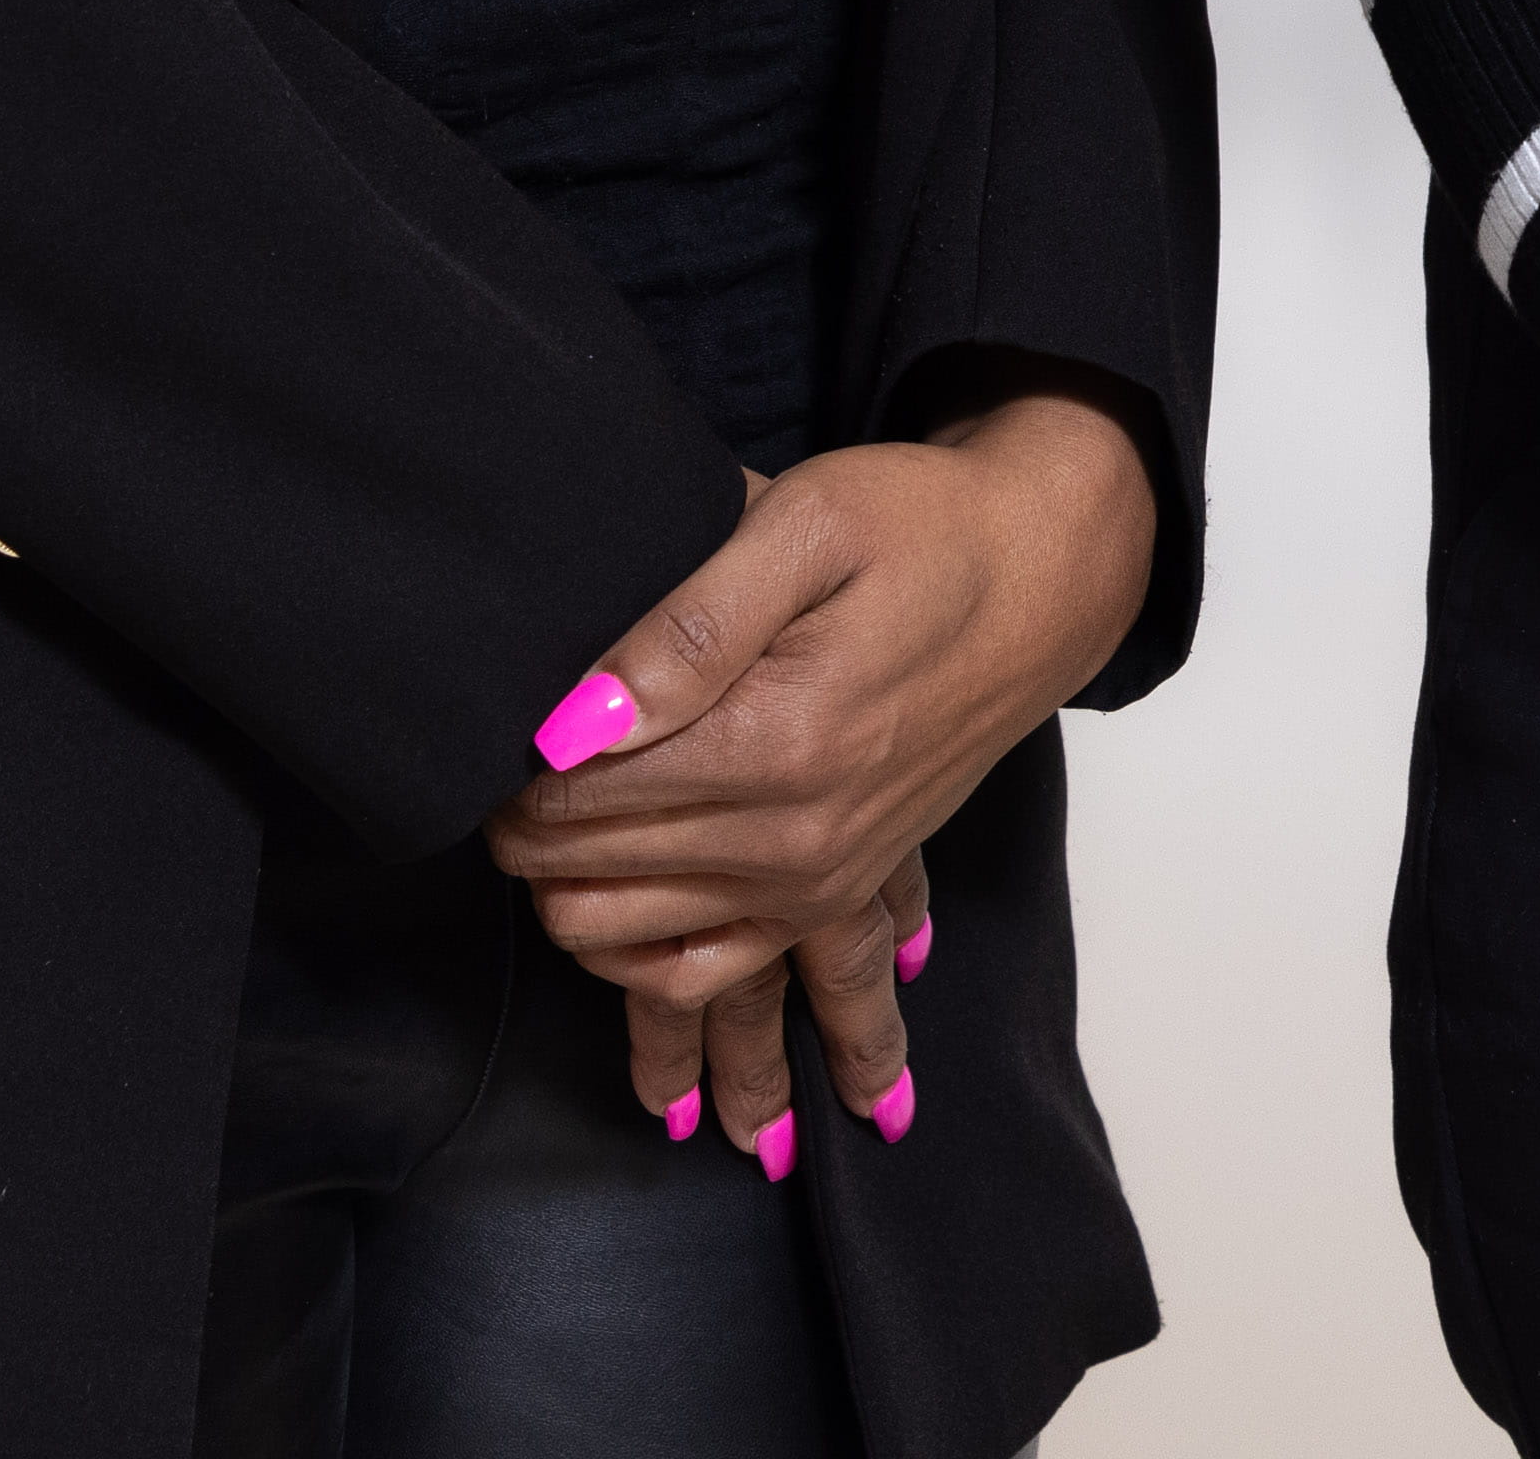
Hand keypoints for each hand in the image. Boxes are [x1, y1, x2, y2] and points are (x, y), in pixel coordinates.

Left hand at [483, 390, 1155, 1178]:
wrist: (1042, 570)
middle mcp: (794, 838)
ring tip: (540, 875)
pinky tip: (649, 1010)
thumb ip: (686, 625)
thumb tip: (576, 722)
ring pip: (645, 960)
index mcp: (775, 744)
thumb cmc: (923, 528)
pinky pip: (728, 985)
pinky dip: (678, 1014)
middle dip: (528, 849)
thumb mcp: (807, 525)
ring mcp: (820, 880)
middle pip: (593, 884)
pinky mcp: (841, 892)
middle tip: (504, 797)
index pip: (579, 801)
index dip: (513, 777)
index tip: (498, 742)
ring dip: (576, 933)